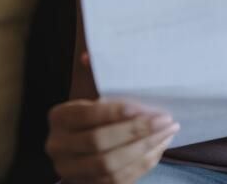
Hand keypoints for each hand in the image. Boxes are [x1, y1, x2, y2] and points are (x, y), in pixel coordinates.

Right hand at [46, 55, 178, 183]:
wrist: (80, 147)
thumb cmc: (91, 113)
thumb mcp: (88, 93)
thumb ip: (92, 76)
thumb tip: (89, 55)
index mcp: (58, 118)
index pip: (86, 115)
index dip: (115, 112)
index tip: (143, 107)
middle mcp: (58, 146)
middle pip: (99, 142)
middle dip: (136, 131)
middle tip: (165, 119)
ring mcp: (72, 170)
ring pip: (110, 165)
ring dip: (144, 148)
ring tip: (168, 132)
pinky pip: (119, 179)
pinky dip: (143, 163)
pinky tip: (160, 146)